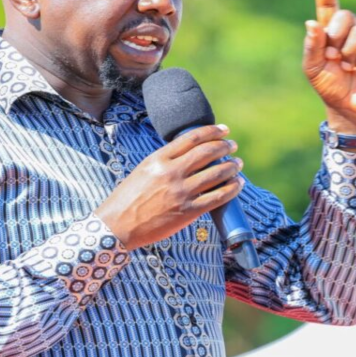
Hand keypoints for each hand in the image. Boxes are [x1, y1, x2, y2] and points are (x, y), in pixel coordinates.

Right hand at [95, 124, 243, 249]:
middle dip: (225, 146)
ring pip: (216, 173)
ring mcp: (181, 192)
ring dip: (232, 167)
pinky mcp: (188, 212)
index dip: (212, 132)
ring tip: (238, 164)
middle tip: (233, 146)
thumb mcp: (143, 170)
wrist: (117, 226)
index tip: (223, 130)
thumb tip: (189, 155)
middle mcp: (171, 173)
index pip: (192, 138)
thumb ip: (164, 161)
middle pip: (207, 152)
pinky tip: (237, 185)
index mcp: (158, 159)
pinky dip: (231, 189)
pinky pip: (218, 197)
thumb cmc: (128, 199)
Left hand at [303, 0, 355, 134]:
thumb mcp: (314, 68)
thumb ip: (312, 46)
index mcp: (331, 33)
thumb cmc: (330, 87)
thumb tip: (312, 23)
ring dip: (349, 53)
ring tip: (349, 68)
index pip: (329, 5)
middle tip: (334, 57)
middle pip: (345, 16)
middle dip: (336, 37)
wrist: (350, 108)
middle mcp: (352, 32)